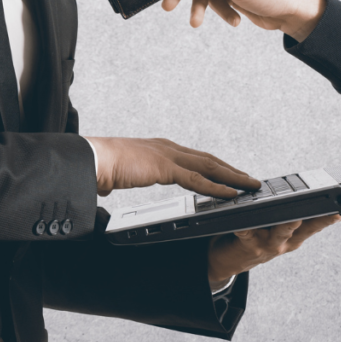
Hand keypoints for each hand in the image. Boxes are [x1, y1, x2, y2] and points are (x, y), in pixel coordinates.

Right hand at [87, 136, 260, 198]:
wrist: (91, 159)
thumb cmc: (98, 165)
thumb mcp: (114, 173)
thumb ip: (118, 179)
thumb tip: (108, 187)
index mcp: (158, 149)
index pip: (194, 157)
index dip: (214, 166)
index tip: (229, 173)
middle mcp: (167, 148)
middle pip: (208, 159)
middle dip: (231, 169)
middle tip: (249, 179)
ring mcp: (168, 155)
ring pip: (209, 166)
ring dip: (232, 176)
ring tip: (249, 185)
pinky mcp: (165, 167)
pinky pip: (197, 179)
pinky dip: (217, 186)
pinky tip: (231, 193)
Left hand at [207, 213, 340, 285]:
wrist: (231, 258)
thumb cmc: (259, 235)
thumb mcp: (283, 225)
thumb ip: (298, 213)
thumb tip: (314, 193)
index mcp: (299, 233)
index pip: (323, 220)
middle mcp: (289, 241)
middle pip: (310, 227)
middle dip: (324, 219)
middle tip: (337, 211)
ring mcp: (271, 245)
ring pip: (283, 232)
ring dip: (290, 224)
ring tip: (295, 217)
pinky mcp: (250, 246)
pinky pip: (247, 233)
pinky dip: (246, 228)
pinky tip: (243, 224)